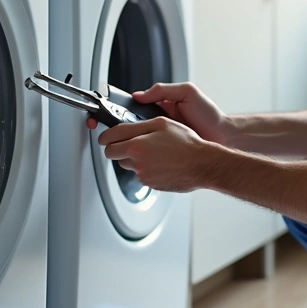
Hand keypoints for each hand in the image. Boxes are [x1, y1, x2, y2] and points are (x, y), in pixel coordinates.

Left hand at [96, 117, 215, 192]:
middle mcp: (137, 161)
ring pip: (128, 165)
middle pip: (114, 155)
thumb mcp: (161, 123)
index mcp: (136, 145)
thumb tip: (120, 130)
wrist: (202, 164)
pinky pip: (141, 174)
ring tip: (153, 151)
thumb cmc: (186, 143)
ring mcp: (143, 175)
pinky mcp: (151, 184)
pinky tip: (160, 161)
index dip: (105, 137)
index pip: (108, 141)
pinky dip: (146, 168)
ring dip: (134, 158)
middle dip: (118, 148)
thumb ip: (136, 126)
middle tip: (130, 142)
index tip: (105, 137)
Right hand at [123, 82, 232, 144]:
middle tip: (122, 130)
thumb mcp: (187, 92)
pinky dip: (146, 150)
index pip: (139, 105)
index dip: (127, 108)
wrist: (223, 136)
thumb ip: (163, 90)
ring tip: (130, 141)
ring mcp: (163, 136)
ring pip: (141, 138)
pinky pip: (151, 150)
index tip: (116, 112)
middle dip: (128, 127)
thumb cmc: (208, 114)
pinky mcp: (166, 150)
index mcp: (163, 105)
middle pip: (136, 123)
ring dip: (135, 139)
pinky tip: (143, 151)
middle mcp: (161, 121)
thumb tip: (139, 95)